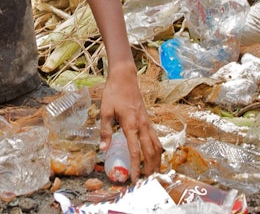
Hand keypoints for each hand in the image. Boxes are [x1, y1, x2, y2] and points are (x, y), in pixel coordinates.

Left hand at [99, 64, 161, 181]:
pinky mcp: (148, 120)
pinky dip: (157, 150)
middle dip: (150, 168)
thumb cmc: (113, 93)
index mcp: (131, 125)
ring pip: (157, 146)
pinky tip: (155, 156)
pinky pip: (156, 138)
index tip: (134, 180)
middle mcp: (143, 125)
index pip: (135, 151)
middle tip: (148, 182)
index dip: (135, 167)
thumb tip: (103, 149)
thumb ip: (105, 131)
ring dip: (156, 161)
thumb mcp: (105, 111)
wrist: (125, 77)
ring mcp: (148, 123)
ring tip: (154, 173)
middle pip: (151, 152)